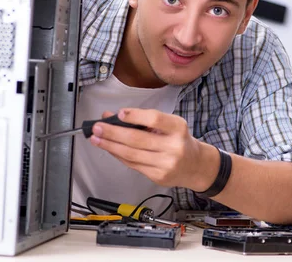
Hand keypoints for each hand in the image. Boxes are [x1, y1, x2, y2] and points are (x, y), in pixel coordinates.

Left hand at [89, 108, 219, 190]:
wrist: (195, 166)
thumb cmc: (179, 140)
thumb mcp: (171, 125)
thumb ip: (145, 120)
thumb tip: (114, 116)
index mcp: (178, 128)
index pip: (155, 119)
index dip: (135, 116)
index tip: (119, 113)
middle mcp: (173, 147)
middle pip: (137, 139)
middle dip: (113, 132)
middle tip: (97, 127)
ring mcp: (165, 164)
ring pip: (131, 154)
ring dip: (110, 146)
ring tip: (96, 138)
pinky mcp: (158, 177)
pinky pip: (133, 165)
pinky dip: (118, 155)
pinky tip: (110, 149)